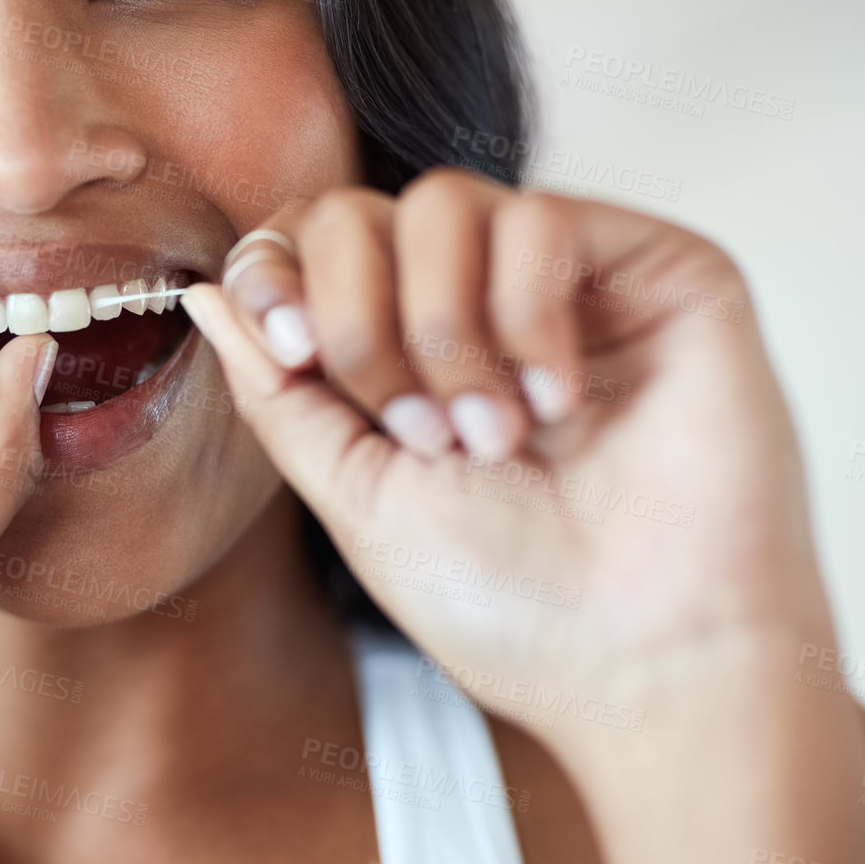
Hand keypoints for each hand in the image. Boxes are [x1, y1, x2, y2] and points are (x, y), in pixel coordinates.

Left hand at [182, 169, 834, 755]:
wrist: (637, 660)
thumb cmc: (505, 598)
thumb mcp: (352, 493)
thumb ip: (278, 392)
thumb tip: (206, 292)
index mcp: (402, 352)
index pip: (312, 243)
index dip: (278, 271)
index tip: (290, 348)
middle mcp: (480, 303)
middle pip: (359, 212)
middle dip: (358, 323)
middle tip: (415, 434)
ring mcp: (568, 282)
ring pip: (445, 202)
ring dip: (441, 331)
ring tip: (490, 435)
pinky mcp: (658, 271)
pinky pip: (543, 218)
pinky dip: (526, 317)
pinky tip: (560, 407)